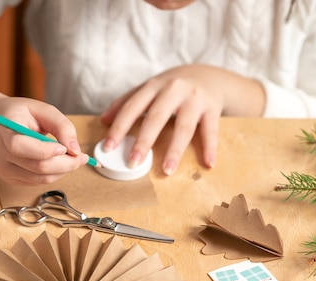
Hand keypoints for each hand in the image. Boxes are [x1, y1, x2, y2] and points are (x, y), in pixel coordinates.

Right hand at [0, 97, 87, 184]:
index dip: (46, 150)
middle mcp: (0, 154)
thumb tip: (75, 150)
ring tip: (73, 158)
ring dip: (62, 171)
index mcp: (3, 131)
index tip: (65, 147)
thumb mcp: (40, 109)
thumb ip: (61, 125)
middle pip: (37, 167)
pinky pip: (38, 182)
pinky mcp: (10, 179)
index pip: (20, 147)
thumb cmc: (18, 114)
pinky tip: (58, 162)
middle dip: (65, 164)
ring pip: (40, 179)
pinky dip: (54, 174)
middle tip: (81, 156)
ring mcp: (3, 170)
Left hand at [99, 64, 264, 174]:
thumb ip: (126, 102)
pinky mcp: (213, 107)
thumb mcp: (149, 88)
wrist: (208, 74)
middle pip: (156, 117)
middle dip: (144, 141)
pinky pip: (210, 131)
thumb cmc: (172, 86)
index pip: (132, 107)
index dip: (119, 128)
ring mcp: (194, 98)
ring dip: (175, 150)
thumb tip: (103, 120)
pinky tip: (208, 164)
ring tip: (167, 170)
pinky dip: (210, 148)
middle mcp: (174, 90)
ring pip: (184, 127)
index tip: (109, 147)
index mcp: (154, 86)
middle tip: (133, 162)